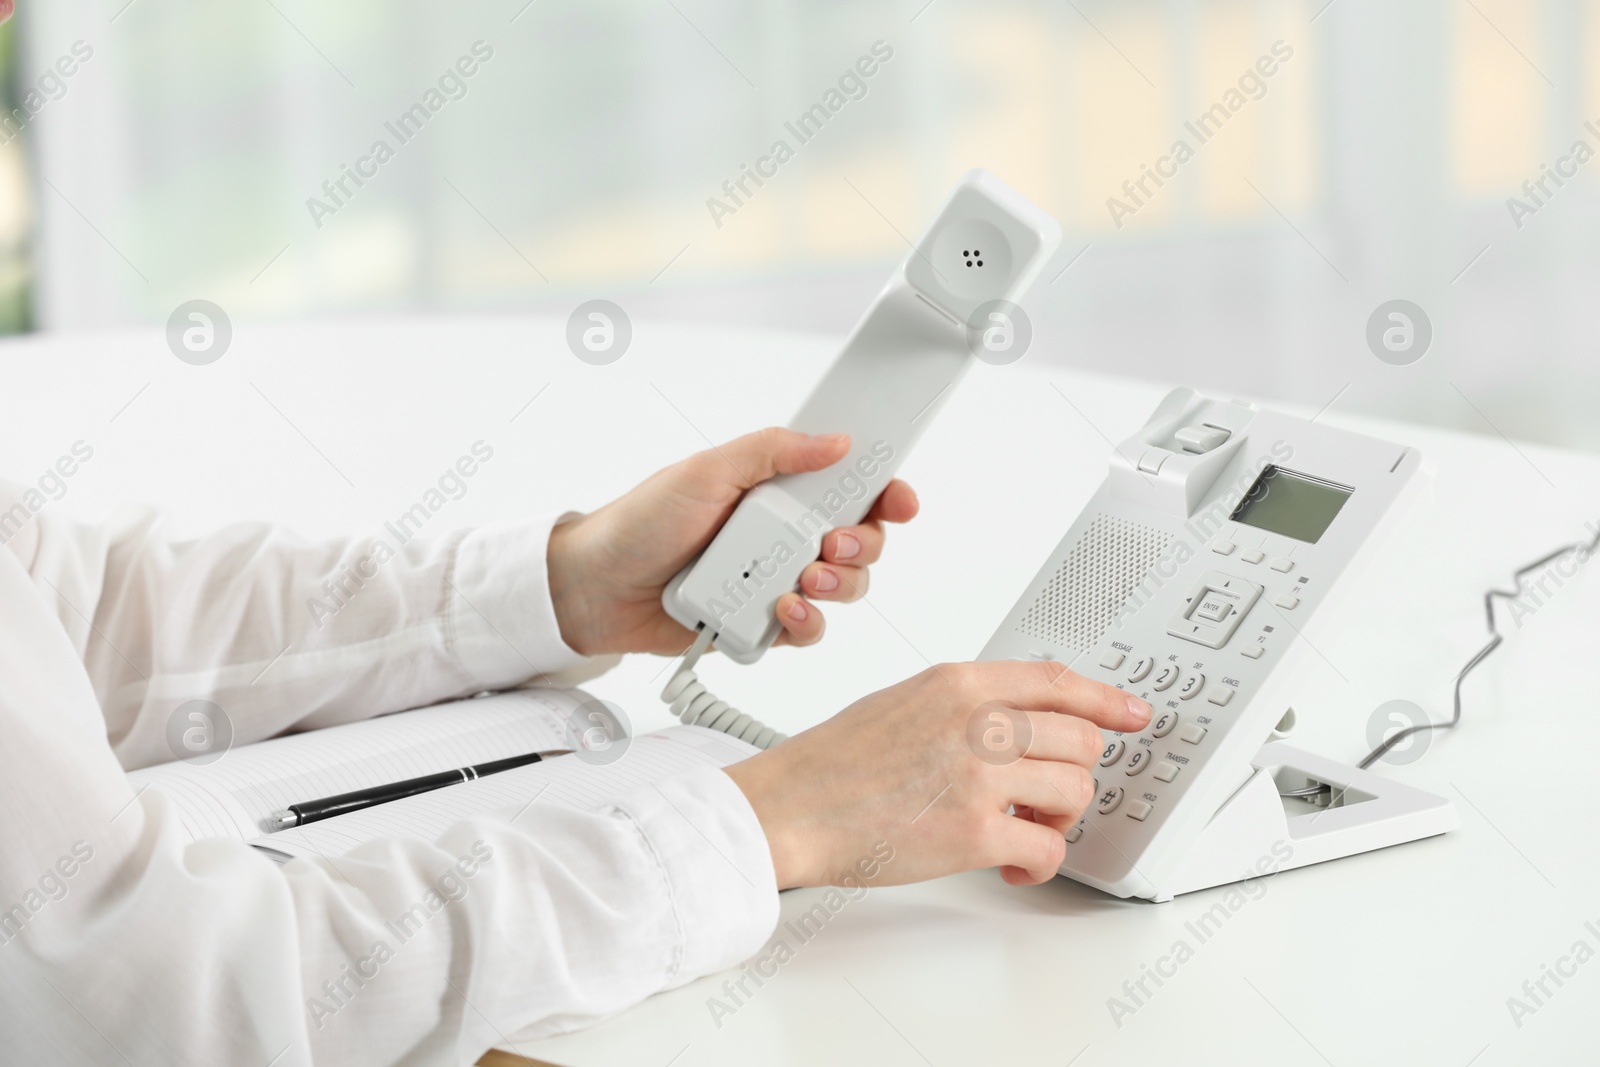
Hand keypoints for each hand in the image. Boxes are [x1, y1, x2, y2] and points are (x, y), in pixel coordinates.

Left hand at [546, 428, 917, 656]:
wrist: (594, 588)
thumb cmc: (640, 522)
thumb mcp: (707, 471)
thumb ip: (772, 451)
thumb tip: (834, 441)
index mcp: (778, 491)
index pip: (850, 489)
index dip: (885, 494)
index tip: (899, 501)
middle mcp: (785, 536)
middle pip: (861, 543)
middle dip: (862, 546)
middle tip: (834, 545)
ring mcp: (775, 581)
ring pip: (842, 589)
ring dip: (838, 586)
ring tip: (802, 581)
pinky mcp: (760, 625)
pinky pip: (807, 630)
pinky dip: (805, 623)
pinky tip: (781, 611)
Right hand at [722, 660, 1151, 887]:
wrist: (791, 809)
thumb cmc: (836, 762)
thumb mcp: (905, 700)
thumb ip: (967, 702)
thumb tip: (1025, 716)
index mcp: (959, 683)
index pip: (1059, 682)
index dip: (1106, 700)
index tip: (1131, 714)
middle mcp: (977, 722)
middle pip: (1081, 740)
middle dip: (1071, 773)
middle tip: (1043, 796)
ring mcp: (979, 777)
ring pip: (1075, 793)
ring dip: (1058, 820)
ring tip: (1022, 830)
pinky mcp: (975, 833)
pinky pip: (1049, 850)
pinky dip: (1039, 865)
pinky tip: (1011, 866)